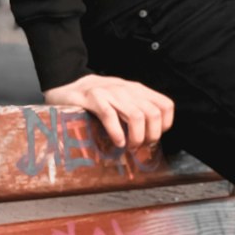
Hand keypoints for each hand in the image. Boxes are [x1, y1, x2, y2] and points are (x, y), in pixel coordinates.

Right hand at [44, 74, 174, 150]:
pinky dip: (117, 133)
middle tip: (140, 146)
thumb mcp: (124, 100)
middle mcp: (128, 90)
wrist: (68, 87)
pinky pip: (111, 116)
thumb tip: (153, 135)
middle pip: (153, 114)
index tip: (153, 137)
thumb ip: (138, 111)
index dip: (164, 125)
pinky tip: (117, 142)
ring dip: (136, 137)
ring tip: (129, 147)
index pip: (166, 106)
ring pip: (137, 116)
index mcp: (138, 90)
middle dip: (151, 135)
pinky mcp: (93, 98)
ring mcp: (111, 93)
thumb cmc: (99, 100)